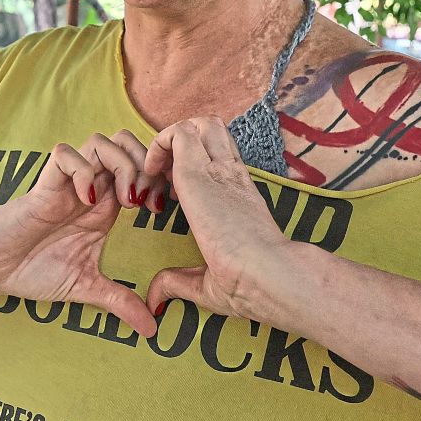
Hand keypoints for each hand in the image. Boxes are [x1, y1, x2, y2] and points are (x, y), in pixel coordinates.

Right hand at [0, 131, 162, 336]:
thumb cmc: (31, 271)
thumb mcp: (85, 287)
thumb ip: (119, 301)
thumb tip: (150, 331)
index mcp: (103, 207)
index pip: (141, 169)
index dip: (158, 181)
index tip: (162, 209)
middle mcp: (89, 189)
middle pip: (125, 144)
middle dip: (145, 165)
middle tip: (147, 201)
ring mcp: (66, 185)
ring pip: (100, 142)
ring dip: (120, 165)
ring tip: (123, 199)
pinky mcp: (43, 186)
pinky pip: (65, 155)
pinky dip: (82, 171)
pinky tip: (87, 200)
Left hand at [143, 116, 300, 323]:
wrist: (269, 275)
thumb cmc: (250, 286)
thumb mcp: (209, 285)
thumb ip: (179, 283)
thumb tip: (156, 297)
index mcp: (239, 195)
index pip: (219, 157)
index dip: (192, 166)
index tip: (174, 195)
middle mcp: (231, 176)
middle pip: (211, 130)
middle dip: (183, 142)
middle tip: (165, 177)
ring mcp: (217, 170)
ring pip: (197, 124)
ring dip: (172, 139)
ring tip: (159, 173)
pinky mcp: (199, 172)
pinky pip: (177, 134)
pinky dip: (159, 145)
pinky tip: (152, 176)